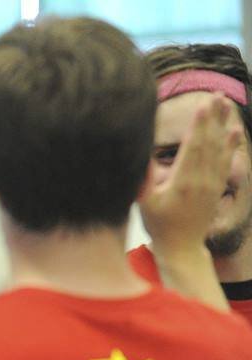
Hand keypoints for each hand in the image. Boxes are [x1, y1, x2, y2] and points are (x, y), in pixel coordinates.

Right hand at [139, 93, 241, 253]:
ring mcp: (212, 184)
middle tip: (216, 94)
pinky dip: (231, 145)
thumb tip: (142, 156)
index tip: (203, 105)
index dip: (199, 125)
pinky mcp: (216, 187)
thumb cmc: (158, 225)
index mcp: (183, 182)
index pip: (193, 147)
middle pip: (209, 143)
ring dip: (223, 125)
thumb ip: (145, 180)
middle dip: (213, 118)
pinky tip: (234, 131)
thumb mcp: (145, 204)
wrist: (181, 247)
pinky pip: (226, 161)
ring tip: (226, 104)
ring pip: (220, 149)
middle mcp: (202, 180)